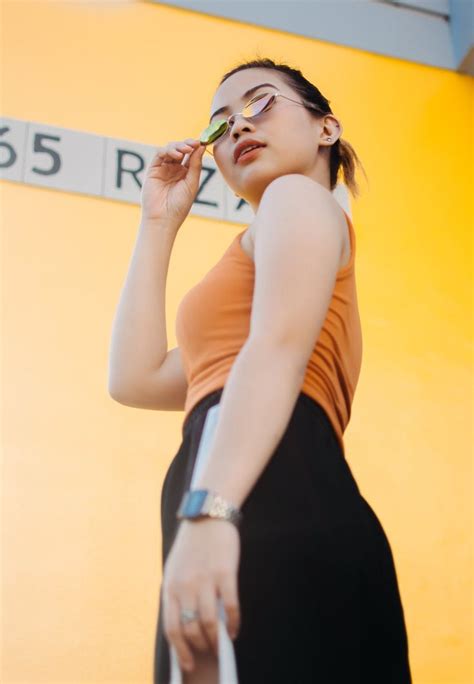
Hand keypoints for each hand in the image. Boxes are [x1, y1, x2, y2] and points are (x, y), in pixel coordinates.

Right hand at [140, 138, 205, 227]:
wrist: (164, 218)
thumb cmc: (180, 205)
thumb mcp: (192, 183)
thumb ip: (195, 165)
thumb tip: (201, 146)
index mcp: (186, 173)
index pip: (191, 155)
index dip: (196, 147)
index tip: (202, 141)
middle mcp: (174, 169)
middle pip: (180, 149)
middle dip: (187, 144)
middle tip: (194, 143)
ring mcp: (163, 168)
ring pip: (170, 149)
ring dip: (178, 146)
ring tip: (185, 150)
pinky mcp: (153, 169)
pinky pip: (159, 154)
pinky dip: (168, 150)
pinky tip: (176, 155)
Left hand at [162, 517, 240, 672]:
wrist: (207, 516)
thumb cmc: (191, 544)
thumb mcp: (174, 569)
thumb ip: (177, 595)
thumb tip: (184, 626)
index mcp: (170, 586)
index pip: (171, 628)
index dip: (179, 650)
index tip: (187, 664)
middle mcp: (185, 586)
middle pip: (191, 629)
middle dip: (200, 647)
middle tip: (208, 653)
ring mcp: (205, 580)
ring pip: (210, 622)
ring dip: (216, 640)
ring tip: (221, 645)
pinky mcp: (225, 573)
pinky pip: (230, 607)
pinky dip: (234, 623)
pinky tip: (235, 630)